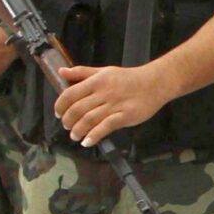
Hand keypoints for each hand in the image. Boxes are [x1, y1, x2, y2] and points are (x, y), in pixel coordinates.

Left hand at [52, 62, 168, 147]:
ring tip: (75, 136)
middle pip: (77, 109)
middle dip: (68, 121)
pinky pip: (106, 127)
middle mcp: (103, 93)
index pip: (70, 94)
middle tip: (66, 127)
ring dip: (78, 131)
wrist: (155, 83)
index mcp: (96, 81)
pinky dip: (94, 136)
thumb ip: (82, 72)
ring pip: (89, 120)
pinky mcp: (125, 116)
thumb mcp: (104, 71)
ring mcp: (115, 105)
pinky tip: (88, 142)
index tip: (58, 113)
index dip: (60, 106)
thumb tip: (61, 71)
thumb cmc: (128, 78)